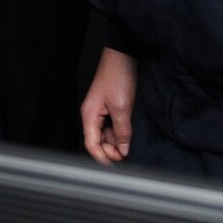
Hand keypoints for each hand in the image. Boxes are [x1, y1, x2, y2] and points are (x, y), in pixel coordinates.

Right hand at [80, 47, 136, 163]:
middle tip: (129, 154)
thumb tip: (124, 150)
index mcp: (89, 115)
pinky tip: (132, 134)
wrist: (124, 55)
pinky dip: (122, 133)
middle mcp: (93, 115)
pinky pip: (114, 127)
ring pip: (107, 136)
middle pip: (99, 142)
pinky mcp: (111, 108)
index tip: (116, 167)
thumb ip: (122, 131)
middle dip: (112, 151)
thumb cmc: (117, 75)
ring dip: (119, 143)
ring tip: (132, 144)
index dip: (103, 158)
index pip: (91, 145)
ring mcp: (102, 111)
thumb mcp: (122, 107)